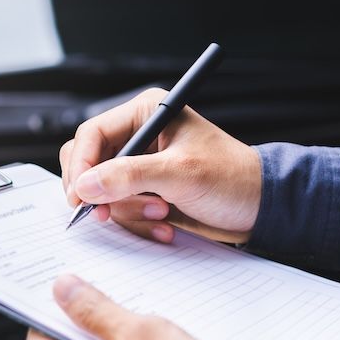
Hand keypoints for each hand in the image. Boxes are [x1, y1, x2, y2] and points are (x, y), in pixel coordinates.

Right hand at [60, 88, 261, 243]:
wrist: (259, 208)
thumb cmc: (232, 179)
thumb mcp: (180, 174)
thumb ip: (129, 177)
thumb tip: (84, 186)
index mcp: (146, 114)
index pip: (91, 134)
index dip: (81, 166)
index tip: (80, 197)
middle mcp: (137, 136)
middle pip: (89, 163)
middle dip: (103, 192)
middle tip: (110, 213)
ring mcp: (138, 166)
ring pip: (101, 190)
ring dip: (127, 211)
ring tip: (161, 214)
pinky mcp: (142, 191)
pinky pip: (118, 208)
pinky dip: (135, 222)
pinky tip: (162, 225)